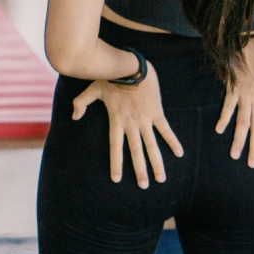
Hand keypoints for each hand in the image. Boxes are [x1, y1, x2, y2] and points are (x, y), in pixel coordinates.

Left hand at [71, 61, 183, 188]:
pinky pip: (166, 129)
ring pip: (152, 145)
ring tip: (161, 179)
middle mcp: (131, 124)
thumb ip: (81, 103)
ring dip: (157, 162)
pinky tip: (179, 154)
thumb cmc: (110, 77)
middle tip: (144, 186)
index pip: (115, 147)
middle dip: (140, 170)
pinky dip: (172, 141)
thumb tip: (74, 116)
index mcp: (116, 120)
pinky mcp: (157, 112)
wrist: (129, 66)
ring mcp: (145, 119)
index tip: (116, 179)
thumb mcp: (92, 90)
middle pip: (136, 151)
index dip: (116, 163)